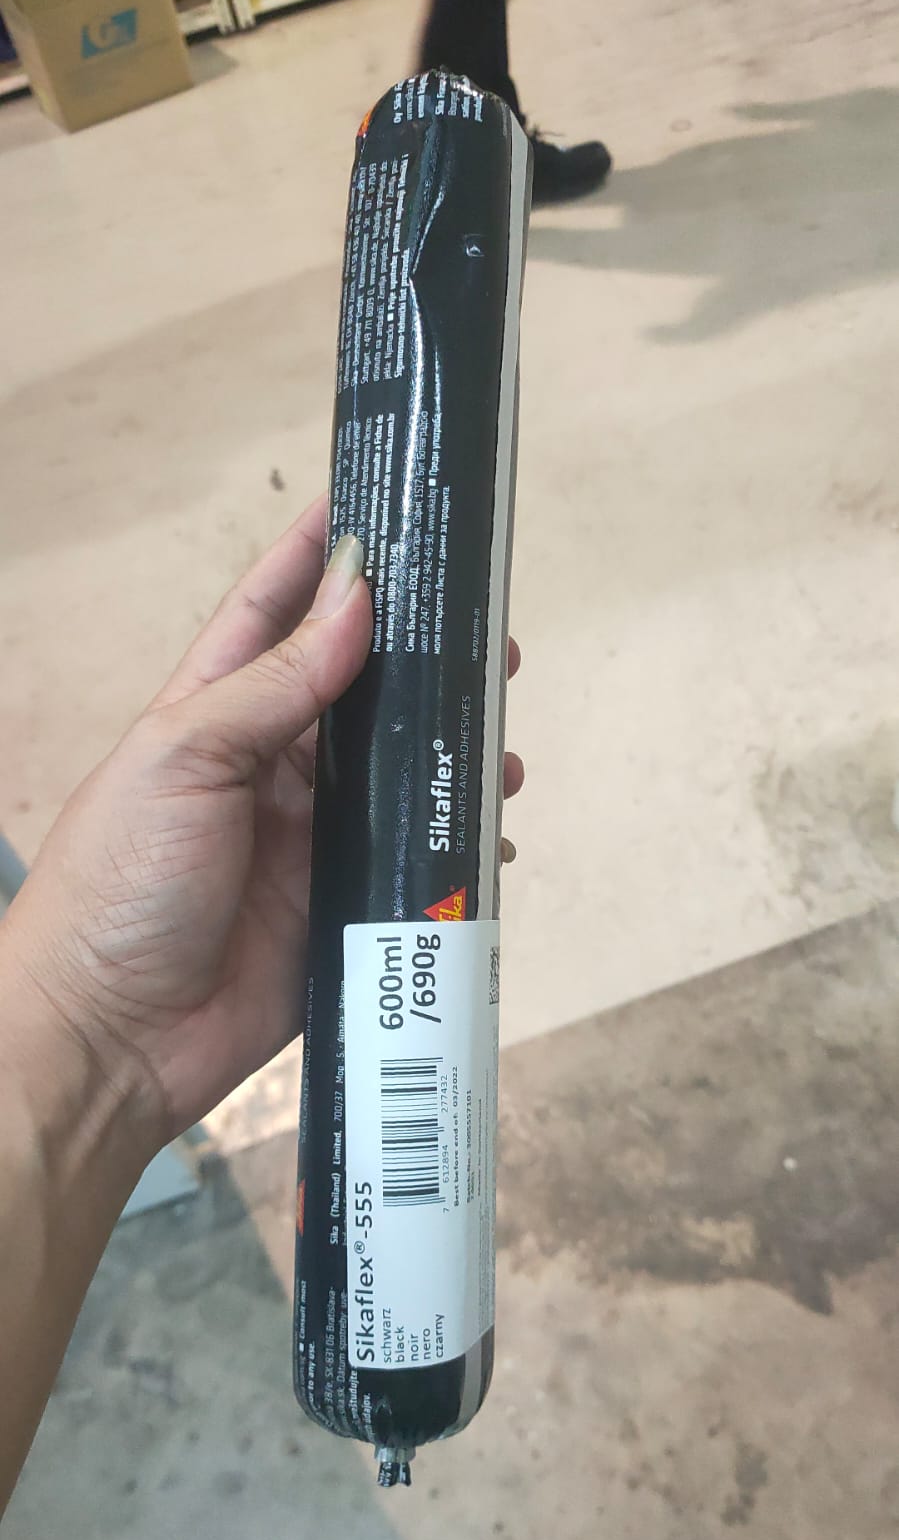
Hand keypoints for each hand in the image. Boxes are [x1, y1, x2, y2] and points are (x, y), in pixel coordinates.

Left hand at [3, 496, 522, 1161]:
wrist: (114, 1037)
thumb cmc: (120, 884)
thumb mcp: (183, 760)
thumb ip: (273, 685)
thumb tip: (355, 600)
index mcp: (213, 713)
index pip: (271, 613)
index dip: (317, 556)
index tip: (372, 502)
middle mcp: (268, 766)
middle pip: (356, 689)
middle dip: (418, 655)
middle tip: (487, 633)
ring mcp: (308, 836)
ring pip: (397, 771)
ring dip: (449, 746)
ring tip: (499, 730)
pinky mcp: (341, 902)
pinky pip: (412, 857)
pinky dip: (454, 839)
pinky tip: (489, 828)